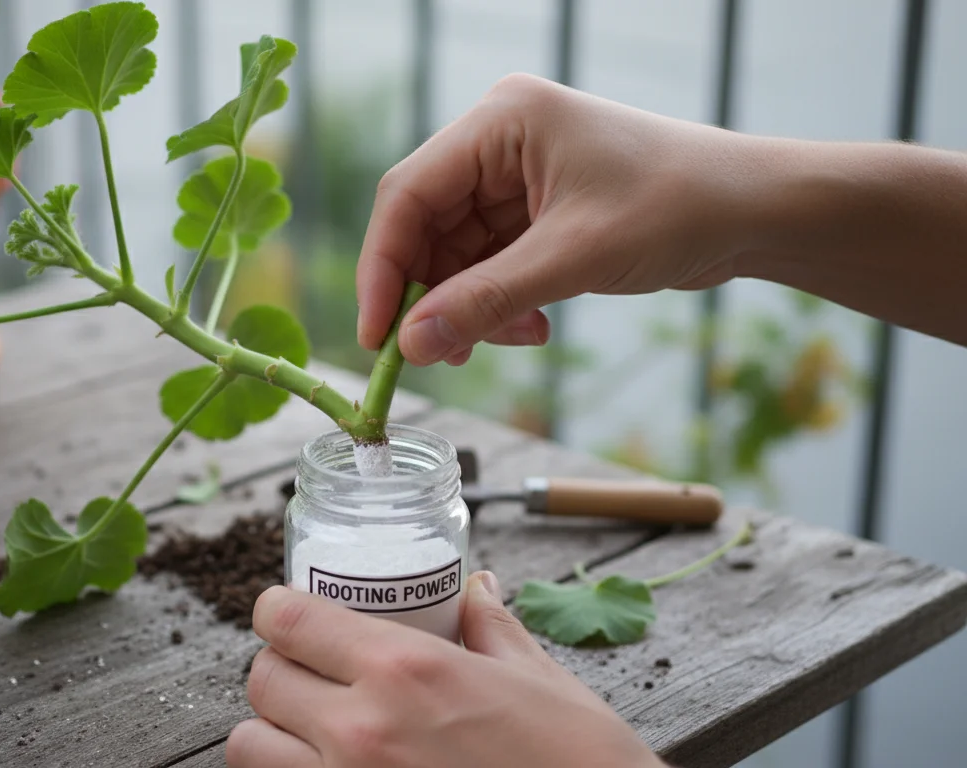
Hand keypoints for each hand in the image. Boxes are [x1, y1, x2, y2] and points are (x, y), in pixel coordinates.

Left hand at [226, 572, 664, 767]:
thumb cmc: (577, 761)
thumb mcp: (537, 680)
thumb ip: (489, 625)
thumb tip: (475, 585)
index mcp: (405, 671)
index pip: (286, 620)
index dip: (278, 609)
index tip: (289, 612)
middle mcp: (362, 730)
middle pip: (261, 680)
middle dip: (282, 669)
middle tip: (314, 673)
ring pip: (249, 747)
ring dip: (273, 732)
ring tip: (311, 731)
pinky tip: (330, 767)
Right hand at [357, 73, 757, 365]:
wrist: (756, 212)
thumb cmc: (679, 206)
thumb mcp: (573, 259)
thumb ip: (485, 302)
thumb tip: (411, 347)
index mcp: (500, 121)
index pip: (408, 194)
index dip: (383, 267)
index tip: (376, 335)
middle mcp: (498, 141)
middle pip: (425, 227)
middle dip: (430, 295)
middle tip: (432, 354)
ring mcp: (516, 176)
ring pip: (455, 254)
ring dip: (469, 307)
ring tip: (503, 340)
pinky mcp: (535, 210)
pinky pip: (489, 264)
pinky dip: (498, 303)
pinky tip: (532, 326)